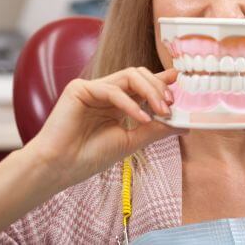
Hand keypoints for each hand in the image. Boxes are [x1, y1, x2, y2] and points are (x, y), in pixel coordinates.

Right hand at [25, 67, 186, 187]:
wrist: (59, 168)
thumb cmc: (90, 157)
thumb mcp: (131, 142)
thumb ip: (156, 130)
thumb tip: (185, 125)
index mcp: (118, 103)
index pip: (143, 85)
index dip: (162, 81)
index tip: (180, 81)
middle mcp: (106, 92)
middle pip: (139, 75)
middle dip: (159, 87)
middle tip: (171, 105)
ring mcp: (93, 88)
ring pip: (129, 76)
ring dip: (150, 92)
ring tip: (162, 110)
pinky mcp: (79, 89)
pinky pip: (112, 89)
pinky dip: (130, 103)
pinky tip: (141, 118)